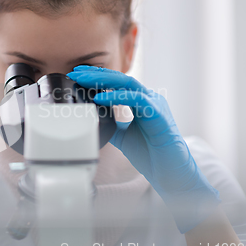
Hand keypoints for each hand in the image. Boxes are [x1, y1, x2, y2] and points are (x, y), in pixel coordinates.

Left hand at [66, 65, 220, 233]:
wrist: (169, 172)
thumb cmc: (151, 154)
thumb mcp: (122, 136)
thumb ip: (110, 124)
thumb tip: (91, 119)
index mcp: (141, 101)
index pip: (117, 82)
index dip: (98, 75)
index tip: (78, 73)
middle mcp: (149, 99)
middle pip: (120, 78)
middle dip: (96, 73)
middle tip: (76, 72)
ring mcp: (155, 104)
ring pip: (127, 83)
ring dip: (104, 80)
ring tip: (84, 80)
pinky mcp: (158, 114)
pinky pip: (137, 100)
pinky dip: (117, 97)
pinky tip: (100, 98)